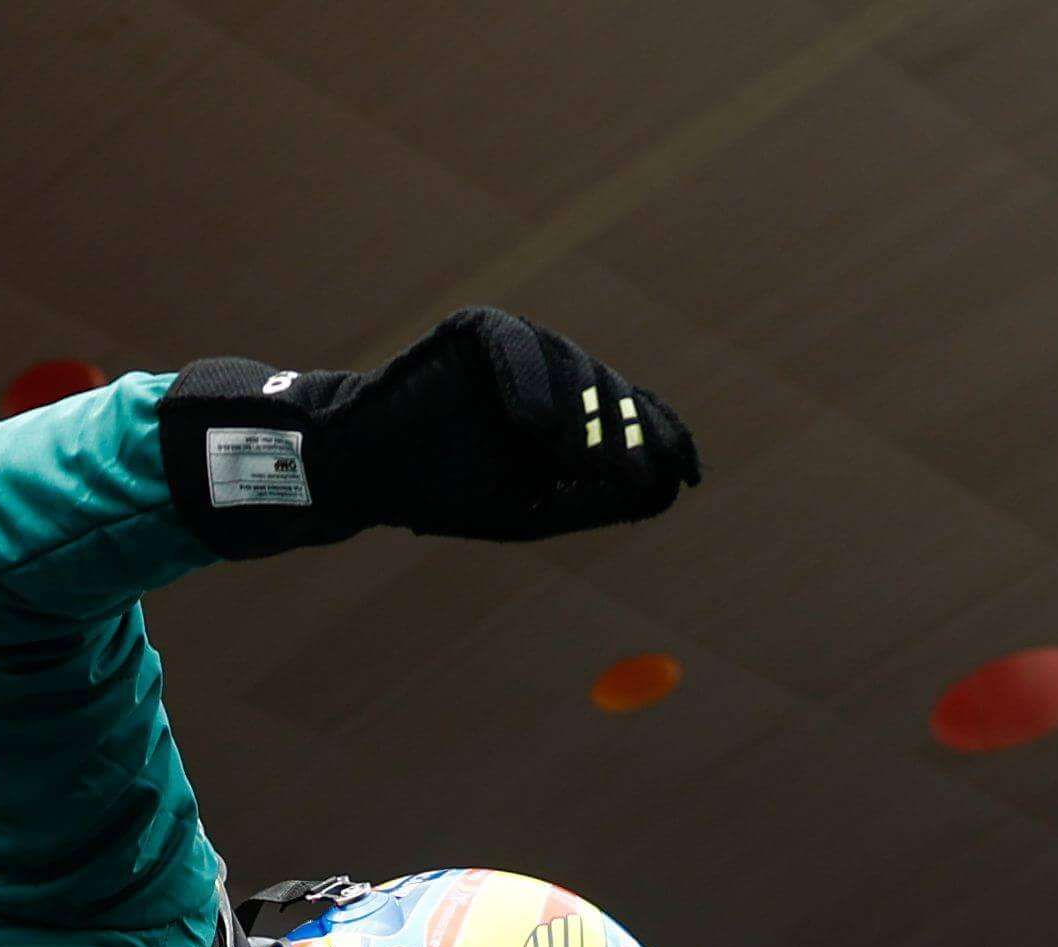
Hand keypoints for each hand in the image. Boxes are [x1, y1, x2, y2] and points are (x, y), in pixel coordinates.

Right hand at [170, 311, 697, 558]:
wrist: (367, 471)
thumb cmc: (447, 490)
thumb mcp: (534, 507)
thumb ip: (598, 498)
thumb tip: (669, 489)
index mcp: (571, 406)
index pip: (633, 413)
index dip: (664, 438)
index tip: (690, 474)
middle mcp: (552, 368)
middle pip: (610, 391)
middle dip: (625, 435)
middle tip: (634, 475)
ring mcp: (515, 345)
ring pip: (569, 369)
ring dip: (580, 418)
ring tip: (584, 462)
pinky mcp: (475, 329)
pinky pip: (512, 343)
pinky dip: (526, 380)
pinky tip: (532, 425)